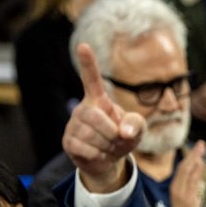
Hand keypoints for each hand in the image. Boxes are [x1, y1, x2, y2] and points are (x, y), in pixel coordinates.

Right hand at [62, 43, 146, 192]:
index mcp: (99, 100)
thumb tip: (124, 132)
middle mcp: (83, 109)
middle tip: (117, 139)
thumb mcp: (137, 130)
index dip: (88, 64)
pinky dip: (98, 155)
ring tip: (108, 146)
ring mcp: (73, 125)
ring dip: (106, 145)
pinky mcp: (68, 141)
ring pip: (88, 134)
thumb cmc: (122, 138)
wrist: (109, 160)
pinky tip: (99, 154)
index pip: (92, 79)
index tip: (83, 46)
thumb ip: (136, 125)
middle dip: (110, 132)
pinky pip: (83, 148)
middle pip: (93, 116)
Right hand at [161, 141, 205, 206]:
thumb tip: (198, 174)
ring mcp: (182, 194)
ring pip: (187, 171)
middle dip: (193, 154)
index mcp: (176, 189)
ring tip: (201, 148)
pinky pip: (191, 181)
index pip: (182, 169)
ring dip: (195, 158)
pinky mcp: (188, 199)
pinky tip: (200, 162)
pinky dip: (195, 170)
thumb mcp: (189, 201)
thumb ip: (192, 188)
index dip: (190, 158)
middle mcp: (177, 189)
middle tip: (202, 144)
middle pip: (184, 167)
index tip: (198, 148)